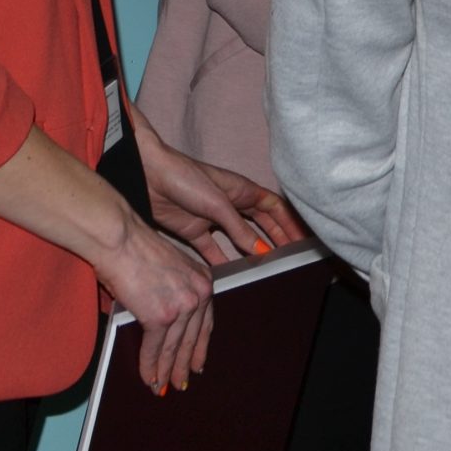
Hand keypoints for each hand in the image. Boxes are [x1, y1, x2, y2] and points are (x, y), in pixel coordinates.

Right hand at [93, 214, 213, 391]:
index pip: (206, 323)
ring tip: (162, 388)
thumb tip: (163, 323)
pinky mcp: (161, 316)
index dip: (200, 347)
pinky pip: (155, 348)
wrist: (121, 240)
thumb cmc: (136, 250)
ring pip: (174, 348)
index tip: (198, 363)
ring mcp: (181, 306)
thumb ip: (173, 294)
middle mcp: (198, 294)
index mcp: (203, 280)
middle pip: (193, 339)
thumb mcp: (169, 270)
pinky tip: (148, 378)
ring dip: (167, 371)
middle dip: (185, 365)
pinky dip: (150, 366)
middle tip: (181, 382)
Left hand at [136, 125, 306, 264]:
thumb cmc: (186, 178)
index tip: (301, 240)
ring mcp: (213, 218)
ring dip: (252, 251)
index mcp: (243, 190)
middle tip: (290, 257)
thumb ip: (239, 228)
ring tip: (266, 268)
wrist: (149, 177)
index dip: (289, 223)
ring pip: (240, 237)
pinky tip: (231, 274)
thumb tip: (261, 251)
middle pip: (261, 223)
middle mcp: (231, 204)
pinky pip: (213, 249)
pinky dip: (223, 261)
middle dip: (276, 238)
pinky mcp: (194, 230)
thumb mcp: (218, 204)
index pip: (274, 208)